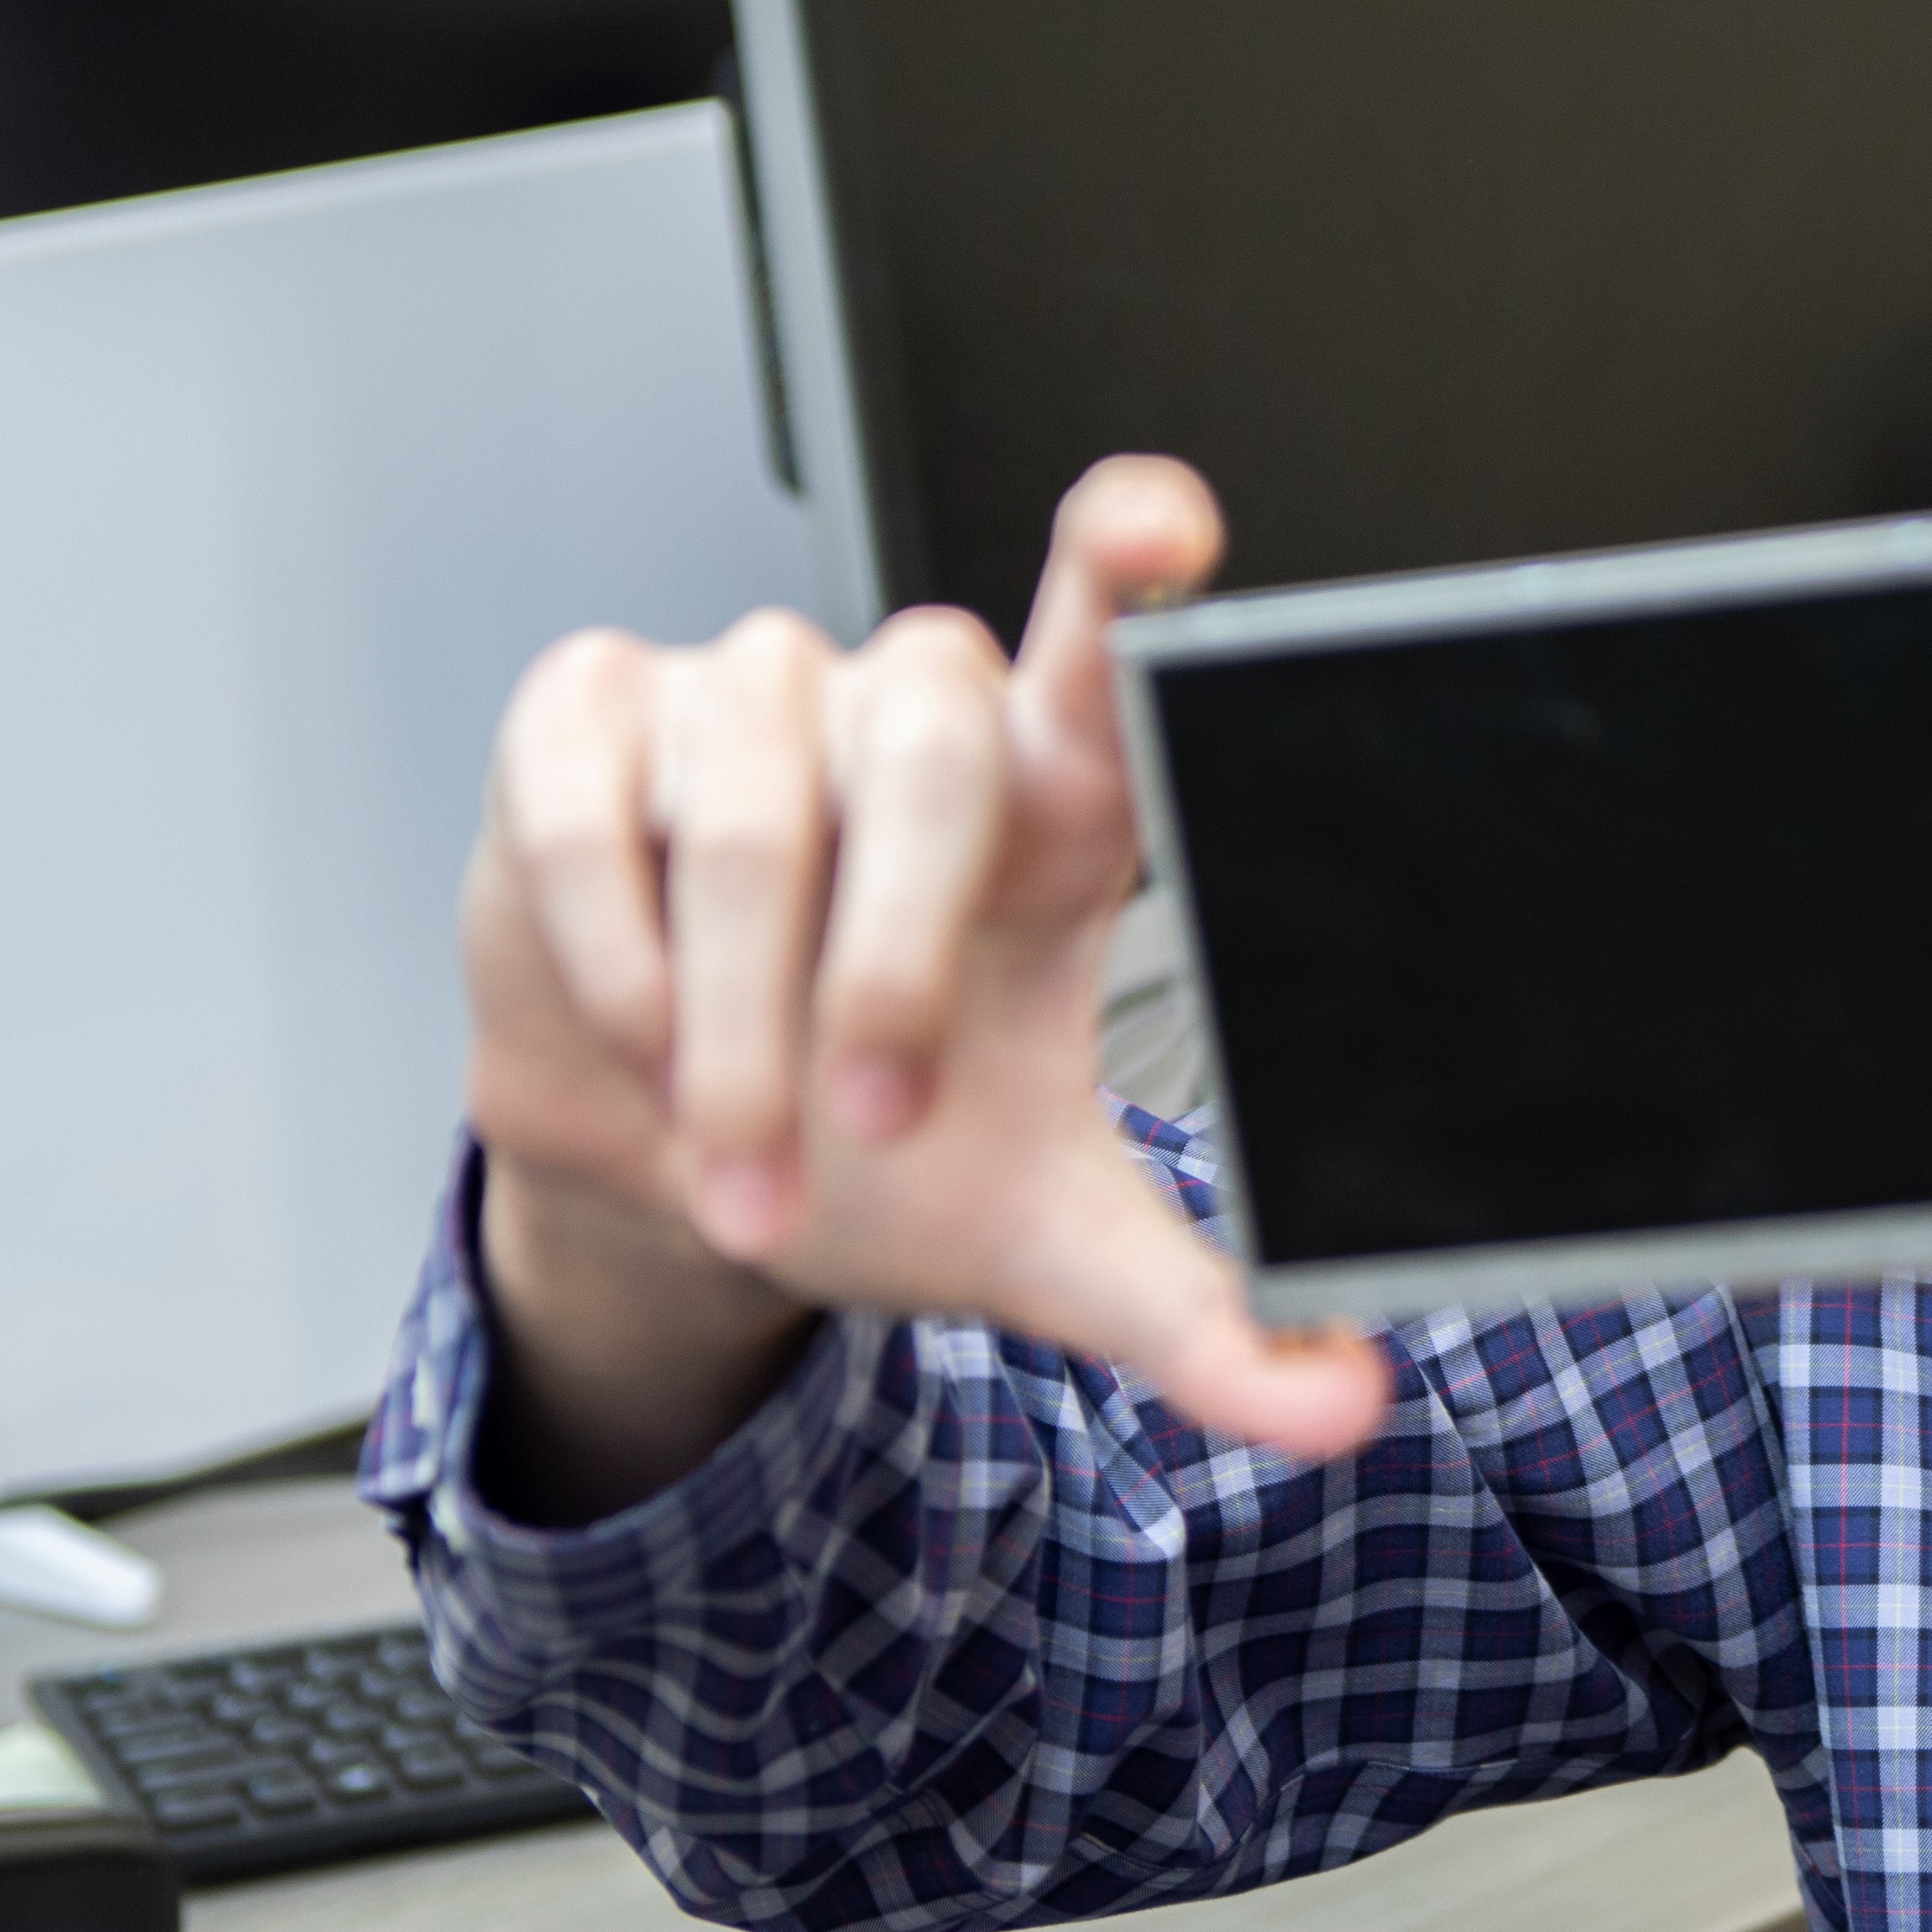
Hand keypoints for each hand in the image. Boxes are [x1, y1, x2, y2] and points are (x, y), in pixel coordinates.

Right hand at [456, 457, 1391, 1513]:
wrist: (662, 1174)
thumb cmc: (872, 1149)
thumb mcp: (1043, 1240)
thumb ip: (1200, 1317)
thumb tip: (1342, 1405)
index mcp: (1049, 797)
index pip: (1107, 638)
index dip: (1127, 562)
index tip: (1161, 526)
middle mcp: (907, 714)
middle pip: (926, 755)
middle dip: (885, 968)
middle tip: (868, 1123)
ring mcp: (744, 696)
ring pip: (746, 820)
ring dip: (737, 1030)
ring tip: (738, 1159)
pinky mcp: (589, 714)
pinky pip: (594, 817)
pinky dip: (611, 959)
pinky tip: (638, 1040)